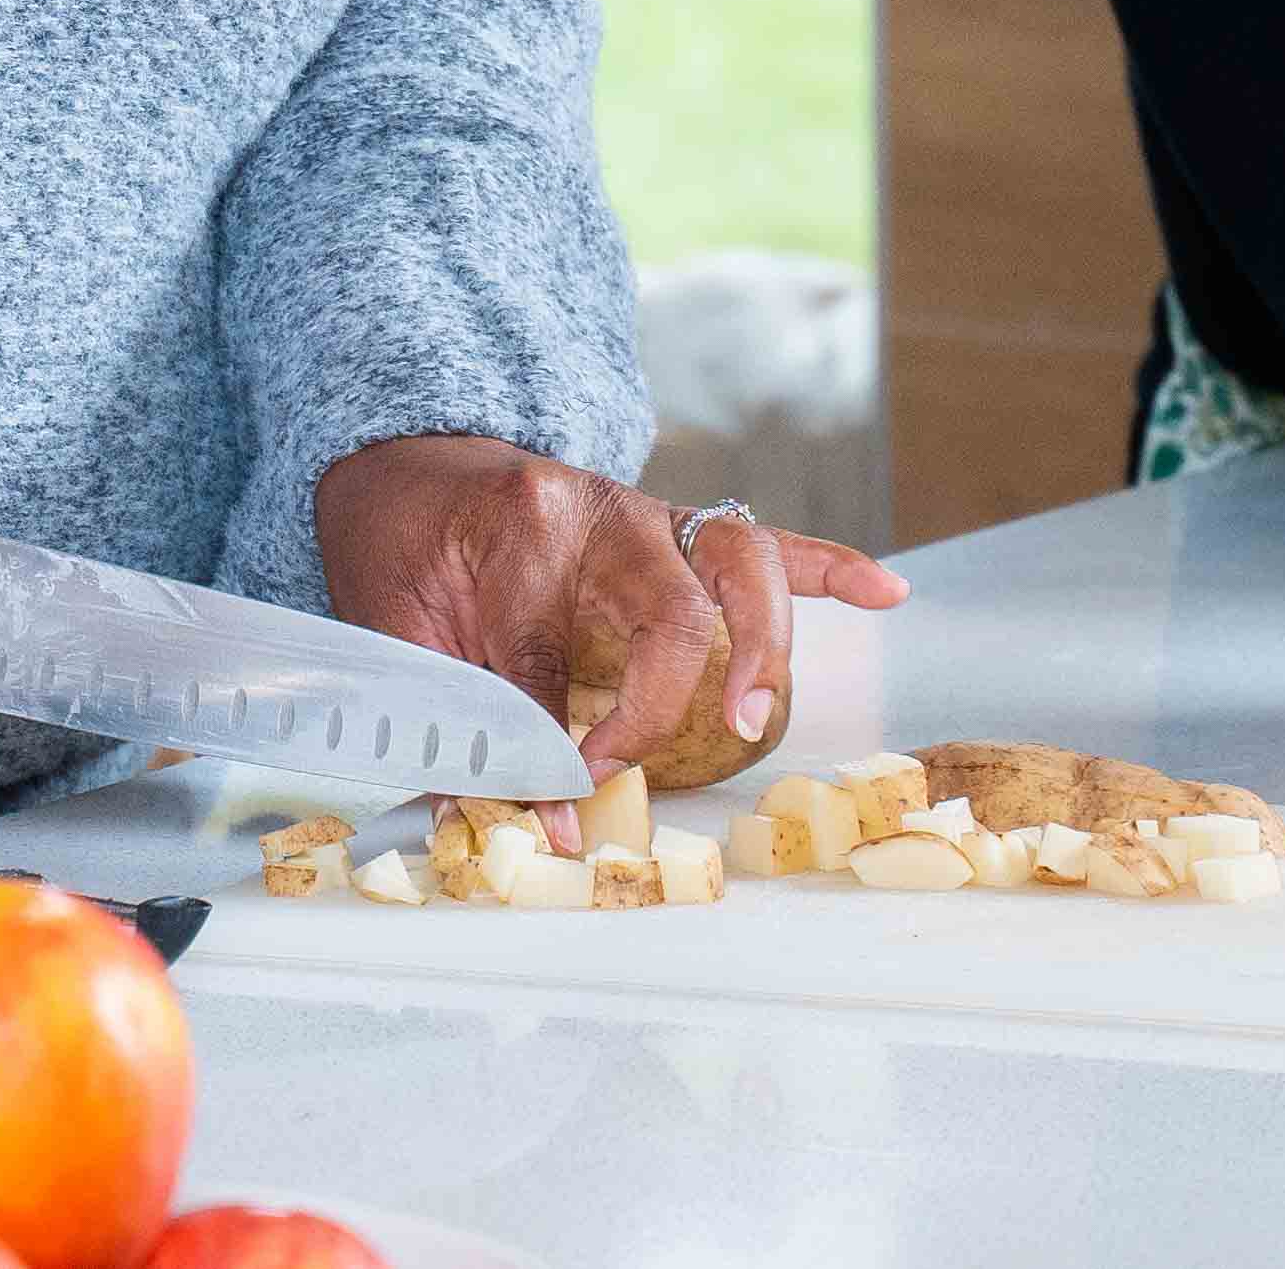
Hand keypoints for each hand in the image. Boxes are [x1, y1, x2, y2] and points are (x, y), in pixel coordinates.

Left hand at [310, 434, 906, 780]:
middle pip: (667, 605)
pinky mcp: (676, 527)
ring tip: (759, 711)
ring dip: (763, 642)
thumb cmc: (398, 544)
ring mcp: (646, 514)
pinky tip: (887, 594)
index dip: (549, 748)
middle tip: (644, 760)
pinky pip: (765, 541)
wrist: (402, 459)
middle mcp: (597, 512)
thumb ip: (457, 722)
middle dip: (669, 697)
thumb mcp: (396, 627)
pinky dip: (829, 567)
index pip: (547, 659)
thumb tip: (525, 824)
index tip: (554, 807)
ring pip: (737, 560)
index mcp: (520, 529)